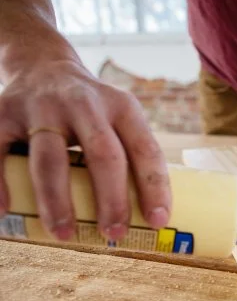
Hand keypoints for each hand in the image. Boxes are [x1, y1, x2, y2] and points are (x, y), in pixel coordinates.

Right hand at [0, 59, 170, 240]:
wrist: (43, 65)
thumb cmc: (92, 112)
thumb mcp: (120, 118)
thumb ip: (131, 156)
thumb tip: (148, 219)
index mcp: (122, 107)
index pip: (145, 150)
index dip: (154, 187)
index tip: (158, 221)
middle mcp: (85, 103)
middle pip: (103, 155)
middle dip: (111, 199)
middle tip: (114, 234)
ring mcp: (42, 107)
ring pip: (51, 160)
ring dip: (57, 202)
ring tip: (63, 234)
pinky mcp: (4, 113)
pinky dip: (1, 184)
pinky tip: (5, 211)